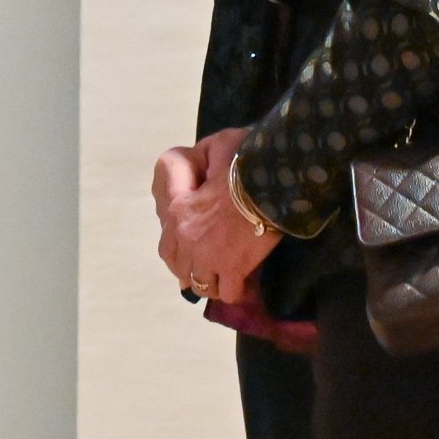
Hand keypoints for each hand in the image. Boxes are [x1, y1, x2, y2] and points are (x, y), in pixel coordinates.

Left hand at [158, 127, 280, 303]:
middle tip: (209, 261)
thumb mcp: (216, 147)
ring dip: (211, 280)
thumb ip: (200, 160)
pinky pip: (227, 292)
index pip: (166, 244)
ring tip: (224, 272)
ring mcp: (208, 258)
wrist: (272, 181)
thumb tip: (197, 166)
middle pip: (180, 268)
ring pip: (201, 284)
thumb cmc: (245, 160)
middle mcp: (186, 239)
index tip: (193, 246)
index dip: (179, 247)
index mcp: (178, 211)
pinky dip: (234, 288)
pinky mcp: (232, 270)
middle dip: (192, 266)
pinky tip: (242, 279)